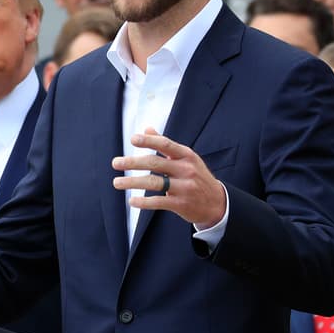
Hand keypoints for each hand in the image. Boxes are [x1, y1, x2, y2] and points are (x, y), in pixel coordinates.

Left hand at [111, 128, 226, 226]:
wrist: (217, 202)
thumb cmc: (196, 176)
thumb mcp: (186, 158)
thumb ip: (165, 145)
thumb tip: (147, 128)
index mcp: (186, 155)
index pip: (166, 144)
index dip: (149, 141)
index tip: (132, 139)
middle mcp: (186, 169)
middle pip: (155, 164)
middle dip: (133, 162)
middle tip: (115, 163)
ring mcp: (184, 187)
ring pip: (154, 183)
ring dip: (132, 182)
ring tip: (117, 182)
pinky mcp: (181, 204)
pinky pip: (159, 202)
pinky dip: (144, 202)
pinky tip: (132, 201)